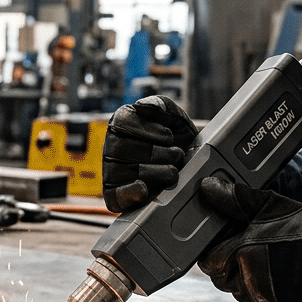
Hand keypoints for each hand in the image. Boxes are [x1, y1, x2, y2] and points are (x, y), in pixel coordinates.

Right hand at [102, 95, 197, 212]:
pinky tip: (144, 189)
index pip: (124, 123)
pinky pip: (116, 196)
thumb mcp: (175, 117)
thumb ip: (161, 105)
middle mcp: (111, 147)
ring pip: (129, 171)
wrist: (190, 167)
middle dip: (159, 153)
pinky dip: (131, 192)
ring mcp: (111, 172)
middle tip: (176, 155)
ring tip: (172, 171)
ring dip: (159, 172)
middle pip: (125, 148)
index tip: (169, 137)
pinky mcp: (114, 196)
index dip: (151, 131)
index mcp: (120, 123)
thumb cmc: (179, 140)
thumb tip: (142, 106)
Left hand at [196, 176, 301, 301]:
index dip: (215, 251)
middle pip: (220, 278)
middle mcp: (249, 281)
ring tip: (264, 261)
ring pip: (238, 291)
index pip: (208, 261)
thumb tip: (208, 188)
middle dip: (227, 265)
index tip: (225, 244)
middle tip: (245, 250)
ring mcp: (263, 299)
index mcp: (242, 254)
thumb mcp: (270, 205)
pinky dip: (260, 292)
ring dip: (243, 279)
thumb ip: (235, 199)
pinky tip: (275, 275)